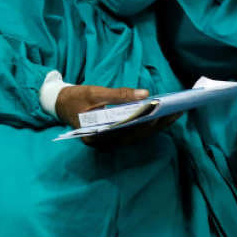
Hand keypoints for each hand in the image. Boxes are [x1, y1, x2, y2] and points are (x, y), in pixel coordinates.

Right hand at [55, 84, 179, 148]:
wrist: (60, 104)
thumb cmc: (75, 98)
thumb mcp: (95, 92)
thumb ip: (119, 95)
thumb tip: (145, 94)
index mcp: (97, 135)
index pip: (128, 130)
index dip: (147, 121)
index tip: (163, 111)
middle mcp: (105, 143)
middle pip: (136, 135)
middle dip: (158, 124)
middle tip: (176, 111)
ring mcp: (109, 143)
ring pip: (138, 136)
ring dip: (156, 127)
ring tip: (174, 114)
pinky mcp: (113, 138)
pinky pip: (134, 134)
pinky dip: (148, 127)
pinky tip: (160, 119)